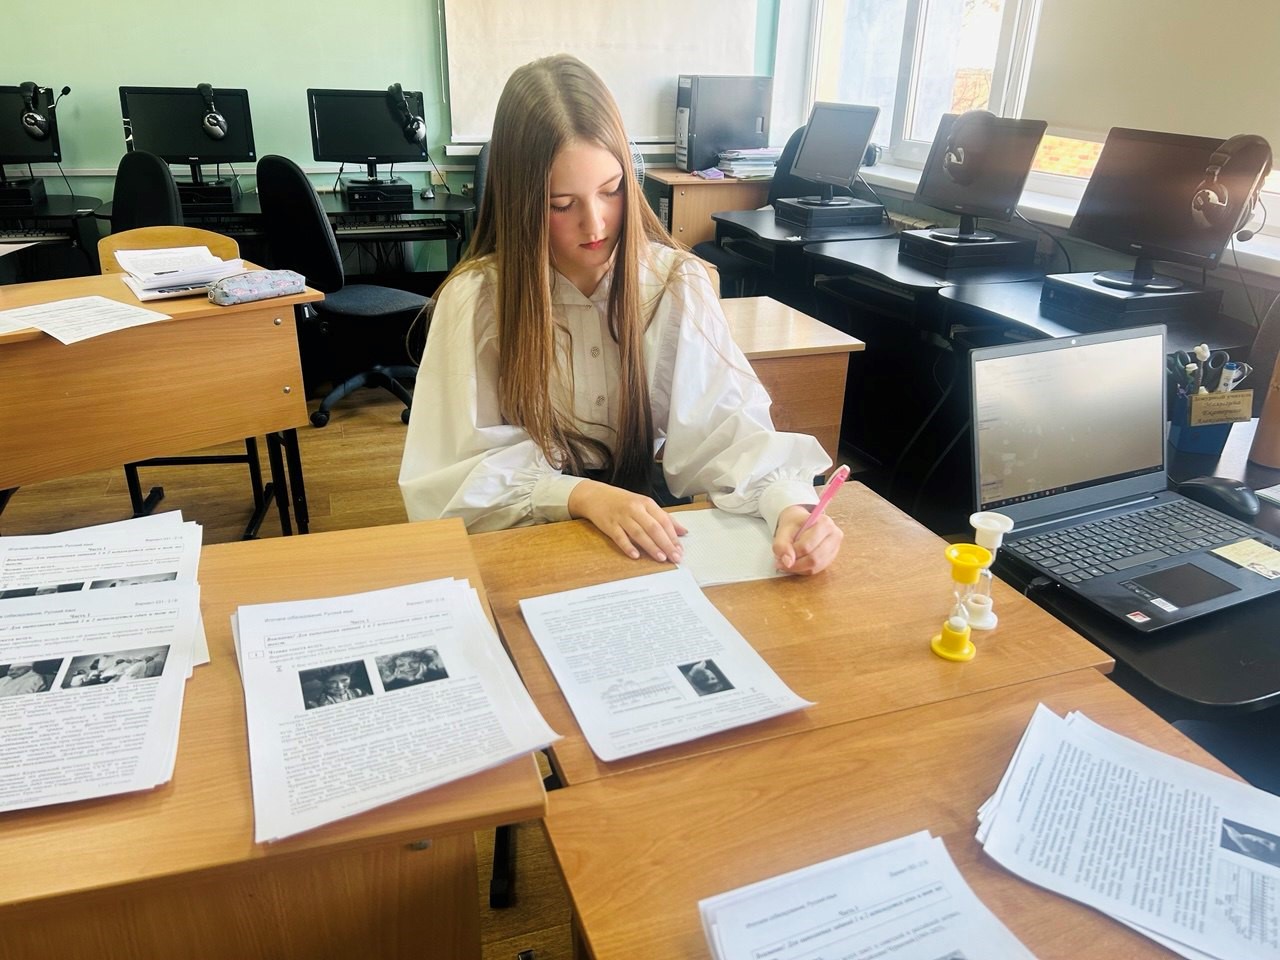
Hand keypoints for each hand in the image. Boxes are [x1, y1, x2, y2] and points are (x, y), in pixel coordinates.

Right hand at [568, 480, 687, 561]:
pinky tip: (635, 555)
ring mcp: (621, 517)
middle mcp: (635, 509)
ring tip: (661, 558)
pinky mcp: (609, 525)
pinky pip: (620, 537)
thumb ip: (663, 518)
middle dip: (666, 544)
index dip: (673, 536)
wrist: (595, 495)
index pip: (663, 520)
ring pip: (639, 533)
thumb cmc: (622, 502)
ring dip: (651, 546)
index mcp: (646, 503)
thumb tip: (683, 531)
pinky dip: (628, 546)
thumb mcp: (644, 505)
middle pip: (654, 528)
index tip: (680, 549)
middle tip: (675, 557)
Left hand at [773, 504, 842, 574]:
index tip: (780, 555)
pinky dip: (803, 569)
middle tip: (781, 563)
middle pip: (814, 558)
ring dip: (798, 568)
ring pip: (816, 566)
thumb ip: (782, 545)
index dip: (791, 553)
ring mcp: (835, 548)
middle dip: (795, 563)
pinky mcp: (831, 557)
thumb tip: (788, 562)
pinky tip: (796, 563)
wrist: (801, 522)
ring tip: (787, 562)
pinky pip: (816, 570)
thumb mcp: (784, 530)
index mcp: (824, 523)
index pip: (807, 546)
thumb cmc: (794, 524)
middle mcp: (834, 535)